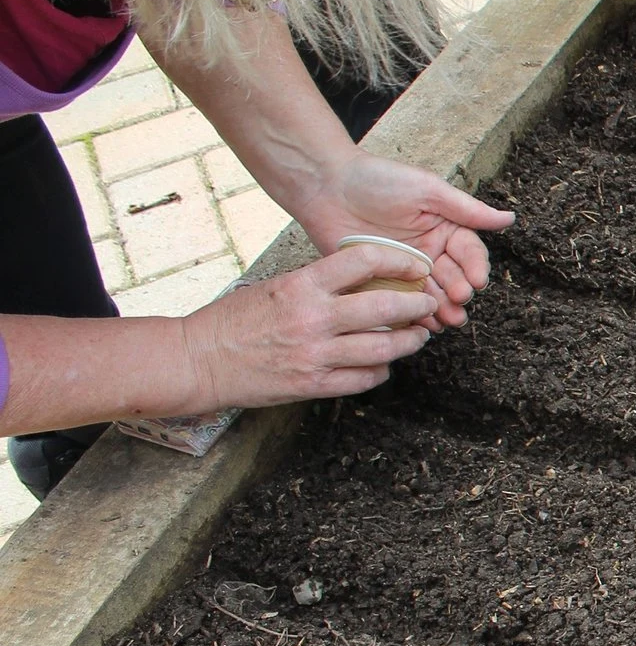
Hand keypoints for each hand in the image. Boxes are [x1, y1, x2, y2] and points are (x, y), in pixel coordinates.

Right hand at [178, 244, 440, 410]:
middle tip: (428, 304)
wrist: (197, 360)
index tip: (416, 267)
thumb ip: (317, 284)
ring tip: (417, 336)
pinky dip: (381, 370)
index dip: (399, 261)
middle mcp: (313, 319)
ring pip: (383, 348)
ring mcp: (315, 355)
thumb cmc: (233, 320)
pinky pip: (363, 378)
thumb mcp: (275, 286)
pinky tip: (383, 363)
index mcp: (302, 285)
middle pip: (386, 308)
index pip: (363, 260)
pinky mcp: (313, 385)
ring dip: (408, 342)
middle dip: (417, 306)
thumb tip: (362, 281)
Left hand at [284, 152, 515, 330]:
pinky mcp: (379, 282)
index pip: (469, 253)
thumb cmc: (378, 180)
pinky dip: (411, 315)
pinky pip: (400, 303)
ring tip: (445, 320)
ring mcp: (404, 270)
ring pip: (429, 296)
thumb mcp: (428, 190)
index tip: (476, 281)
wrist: (326, 186)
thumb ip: (467, 209)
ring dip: (441, 309)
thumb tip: (509, 218)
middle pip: (453, 279)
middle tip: (458, 302)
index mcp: (444, 229)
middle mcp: (428, 252)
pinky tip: (419, 323)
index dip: (475, 267)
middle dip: (458, 293)